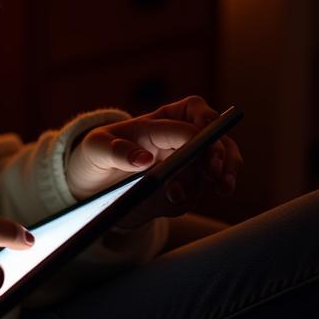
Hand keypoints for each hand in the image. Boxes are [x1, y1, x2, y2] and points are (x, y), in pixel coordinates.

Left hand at [65, 95, 242, 227]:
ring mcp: (190, 157)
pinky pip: (212, 182)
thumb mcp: (96, 148)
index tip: (201, 151)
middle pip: (216, 133)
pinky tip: (189, 201)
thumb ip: (115, 151)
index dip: (200, 133)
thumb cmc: (99, 154)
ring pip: (223, 157)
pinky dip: (212, 189)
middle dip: (220, 153)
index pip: (190, 117)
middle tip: (213, 175)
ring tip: (212, 190)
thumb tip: (144, 159)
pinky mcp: (192, 180)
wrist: (98, 180)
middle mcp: (180, 135)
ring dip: (221, 174)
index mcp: (158, 121)